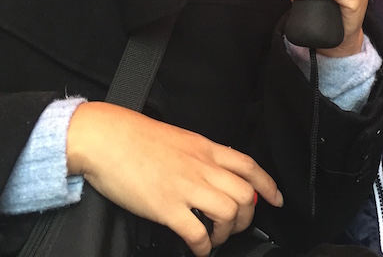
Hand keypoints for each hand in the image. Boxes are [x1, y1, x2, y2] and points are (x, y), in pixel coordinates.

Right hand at [66, 102, 282, 256]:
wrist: (106, 138)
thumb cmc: (135, 137)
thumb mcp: (178, 138)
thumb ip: (198, 155)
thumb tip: (210, 172)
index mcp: (205, 148)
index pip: (249, 166)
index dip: (267, 185)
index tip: (276, 200)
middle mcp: (202, 166)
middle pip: (245, 194)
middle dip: (248, 217)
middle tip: (238, 227)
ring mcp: (186, 186)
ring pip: (229, 213)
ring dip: (227, 233)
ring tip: (216, 238)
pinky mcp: (167, 206)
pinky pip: (197, 232)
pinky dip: (204, 246)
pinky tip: (199, 249)